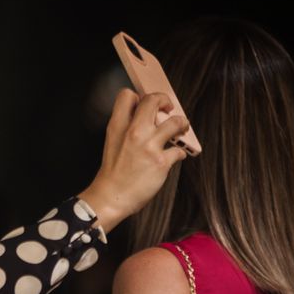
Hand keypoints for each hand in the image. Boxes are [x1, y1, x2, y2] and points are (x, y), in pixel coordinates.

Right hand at [78, 89, 190, 231]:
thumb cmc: (112, 174)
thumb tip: (144, 118)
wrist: (111, 198)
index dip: (140, 96)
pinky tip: (173, 157)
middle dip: (165, 100)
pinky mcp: (161, 162)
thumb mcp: (112, 142)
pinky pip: (179, 150)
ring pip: (176, 122)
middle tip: (168, 109)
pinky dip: (179, 153)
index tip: (148, 104)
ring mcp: (148, 146)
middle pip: (154, 100)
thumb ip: (125, 127)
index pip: (127, 95)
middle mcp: (133, 132)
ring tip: (180, 129)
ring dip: (182, 124)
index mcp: (117, 126)